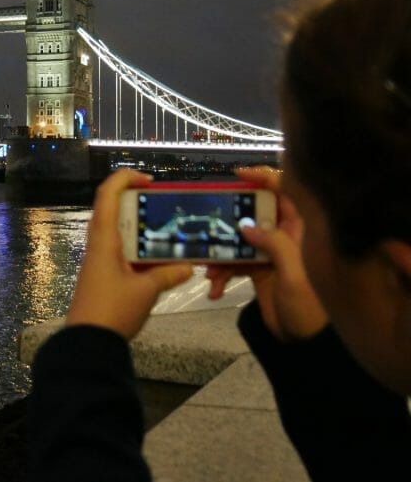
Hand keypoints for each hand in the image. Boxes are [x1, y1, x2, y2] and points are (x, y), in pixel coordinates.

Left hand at [65, 169, 193, 340]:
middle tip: (163, 206)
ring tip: (166, 231)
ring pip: (117, 231)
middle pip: (112, 209)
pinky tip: (156, 258)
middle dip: (137, 202)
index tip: (149, 181)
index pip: (107, 193)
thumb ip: (167, 274)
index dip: (125, 178)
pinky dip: (136, 247)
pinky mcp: (100, 274)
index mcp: (104, 238)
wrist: (88, 341)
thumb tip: (188, 266)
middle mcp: (97, 243)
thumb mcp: (146, 291)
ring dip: (138, 227)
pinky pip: (118, 250)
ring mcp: (97, 259)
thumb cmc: (113, 309)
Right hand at [206, 167, 327, 341]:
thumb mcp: (294, 273)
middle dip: (228, 219)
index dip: (262, 178)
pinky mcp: (258, 271)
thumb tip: (245, 226)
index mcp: (299, 229)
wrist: (309, 342)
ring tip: (208, 271)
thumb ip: (273, 244)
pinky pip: (234, 264)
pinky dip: (222, 275)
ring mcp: (269, 253)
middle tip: (208, 223)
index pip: (284, 191)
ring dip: (220, 254)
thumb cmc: (310, 305)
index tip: (236, 176)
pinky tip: (215, 289)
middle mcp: (283, 236)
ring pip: (238, 240)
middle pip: (253, 213)